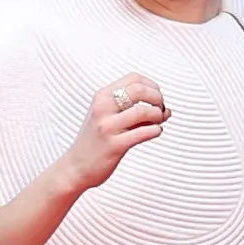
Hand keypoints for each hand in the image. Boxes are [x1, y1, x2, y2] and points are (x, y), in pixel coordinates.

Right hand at [53, 76, 168, 192]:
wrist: (76, 166)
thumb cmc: (98, 141)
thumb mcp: (108, 117)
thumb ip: (134, 110)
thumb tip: (167, 110)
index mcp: (101, 96)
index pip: (134, 78)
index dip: (152, 86)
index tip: (156, 99)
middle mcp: (102, 108)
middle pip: (139, 90)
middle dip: (157, 99)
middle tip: (161, 111)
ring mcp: (107, 126)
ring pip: (143, 111)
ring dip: (158, 116)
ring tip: (157, 123)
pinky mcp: (114, 145)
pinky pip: (143, 133)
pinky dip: (155, 130)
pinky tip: (154, 132)